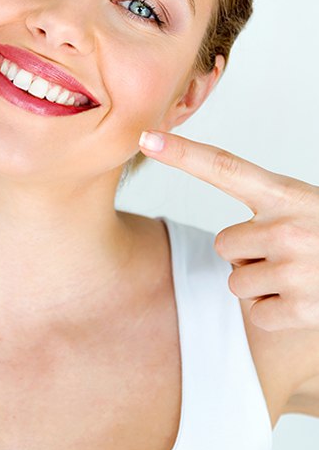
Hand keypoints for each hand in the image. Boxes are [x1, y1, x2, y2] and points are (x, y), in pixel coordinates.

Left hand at [138, 130, 318, 331]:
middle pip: (224, 244)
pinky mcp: (302, 308)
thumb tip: (223, 231)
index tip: (147, 137)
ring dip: (261, 282)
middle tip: (288, 251)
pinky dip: (275, 311)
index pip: (225, 168)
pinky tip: (304, 298)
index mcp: (287, 195)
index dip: (183, 153)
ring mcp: (295, 269)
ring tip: (299, 273)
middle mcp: (288, 228)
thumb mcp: (306, 207)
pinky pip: (256, 312)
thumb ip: (268, 206)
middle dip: (248, 251)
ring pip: (237, 280)